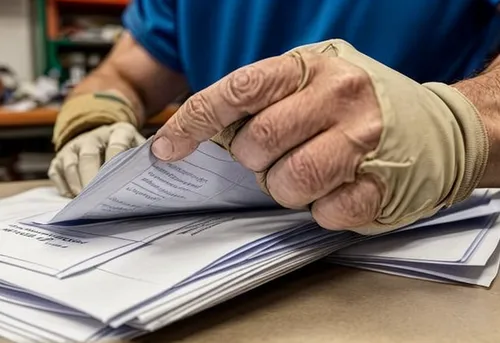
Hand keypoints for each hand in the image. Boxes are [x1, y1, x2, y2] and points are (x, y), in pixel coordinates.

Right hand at [48, 122, 145, 197]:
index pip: (117, 146)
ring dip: (76, 183)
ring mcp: (75, 145)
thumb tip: (161, 165)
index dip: (115, 163)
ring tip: (84, 201)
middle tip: (96, 198)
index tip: (118, 182)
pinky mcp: (60, 156)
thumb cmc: (129, 149)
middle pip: (89, 156)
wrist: (105, 135)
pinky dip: (63, 185)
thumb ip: (148, 156)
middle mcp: (94, 136)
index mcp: (119, 131)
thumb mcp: (141, 147)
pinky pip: (56, 171)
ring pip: (70, 164)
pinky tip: (71, 198)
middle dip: (91, 178)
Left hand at [150, 40, 487, 234]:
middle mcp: (339, 96)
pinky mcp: (381, 186)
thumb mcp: (313, 83)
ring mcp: (364, 140)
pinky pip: (325, 212)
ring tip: (306, 174)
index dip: (196, 120)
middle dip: (254, 161)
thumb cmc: (362, 107)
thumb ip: (265, 102)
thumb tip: (205, 135)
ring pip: (288, 183)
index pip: (240, 89)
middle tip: (274, 156)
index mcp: (313, 67)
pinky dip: (321, 209)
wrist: (438, 127)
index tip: (170, 147)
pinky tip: (337, 190)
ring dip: (285, 188)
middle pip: (258, 143)